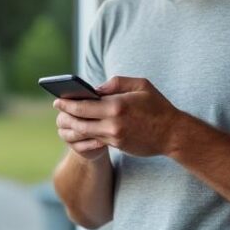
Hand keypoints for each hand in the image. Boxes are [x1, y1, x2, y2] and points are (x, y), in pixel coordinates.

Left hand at [53, 76, 182, 157]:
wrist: (172, 134)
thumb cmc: (157, 106)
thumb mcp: (140, 85)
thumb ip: (116, 83)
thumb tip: (94, 89)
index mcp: (116, 105)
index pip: (82, 105)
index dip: (67, 103)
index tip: (57, 100)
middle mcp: (112, 123)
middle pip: (79, 121)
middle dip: (65, 115)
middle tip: (57, 110)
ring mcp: (114, 137)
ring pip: (85, 132)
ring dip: (73, 126)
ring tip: (65, 119)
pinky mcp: (117, 146)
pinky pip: (96, 139)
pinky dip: (86, 134)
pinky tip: (81, 128)